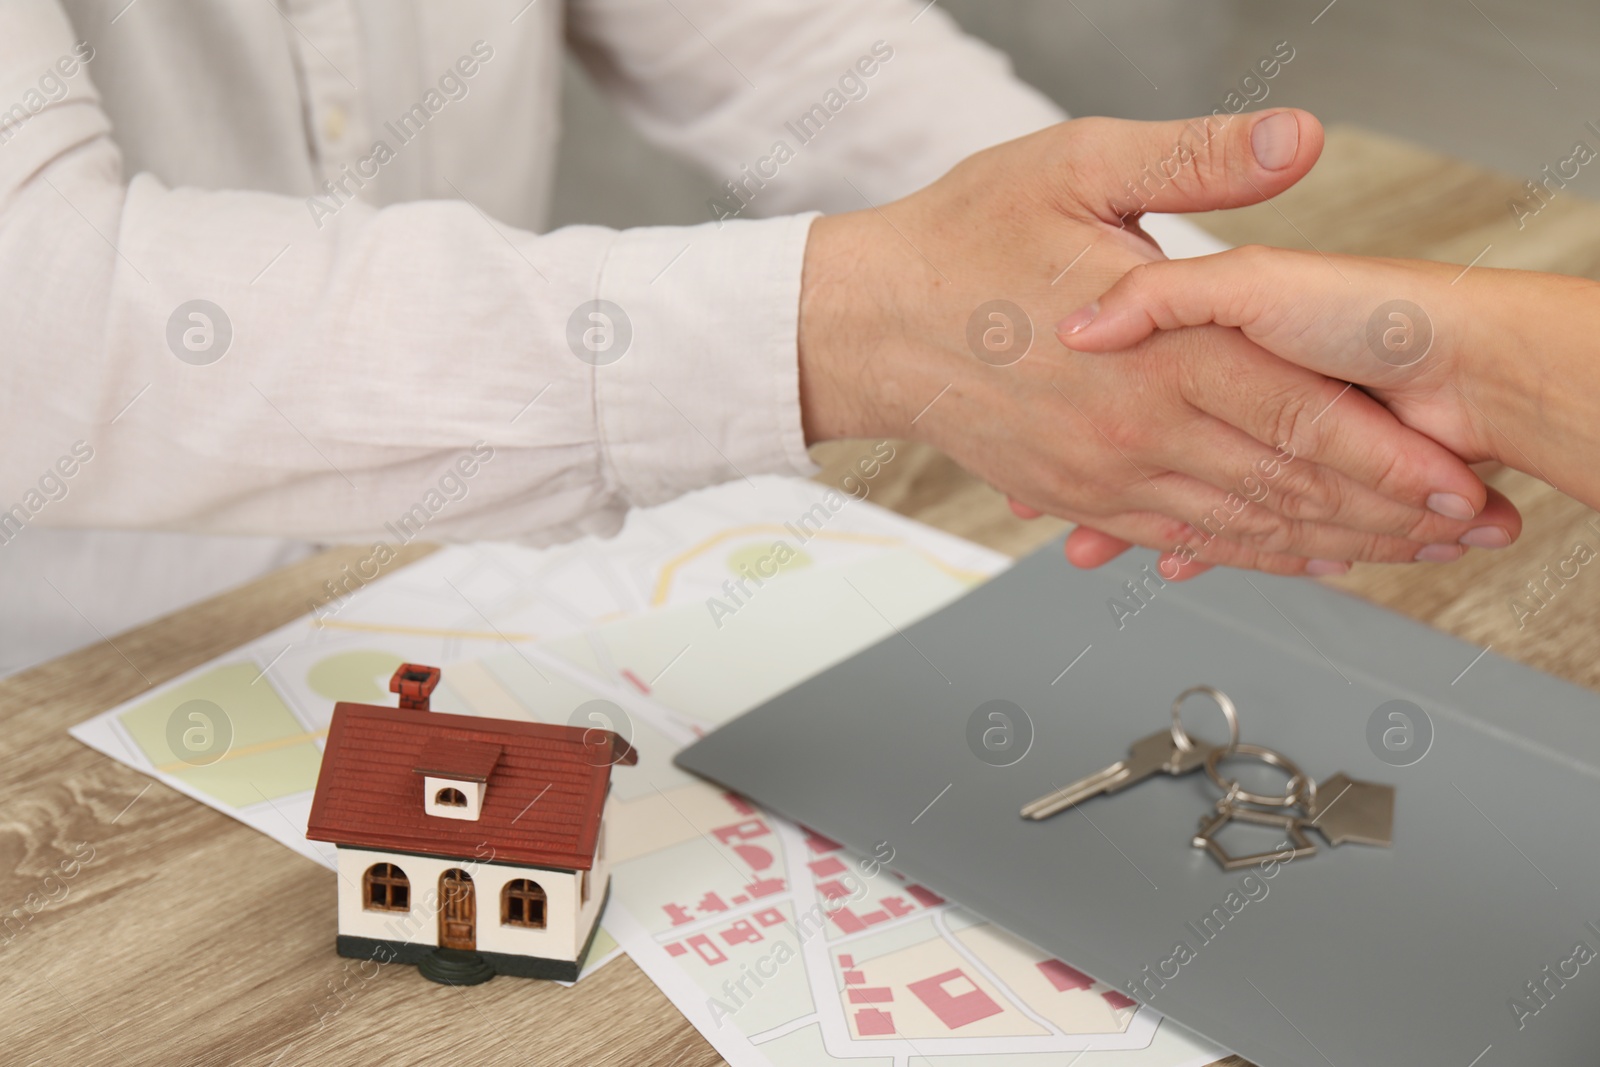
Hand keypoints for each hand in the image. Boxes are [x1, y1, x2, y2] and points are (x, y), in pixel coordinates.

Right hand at [797, 109, 1516, 576]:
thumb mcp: (1077, 167)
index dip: (1386, 455)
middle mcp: (1132, 428)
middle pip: (1283, 486)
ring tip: (1406, 555)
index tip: (1453, 480)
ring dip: (1331, 544)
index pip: (1296, 415)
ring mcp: (1102, 473)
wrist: (867, 323)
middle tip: (1459, 531)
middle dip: (1384, 513)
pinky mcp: (1078, 494)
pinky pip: (1181, 538)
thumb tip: (1297, 140)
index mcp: (1150, 351)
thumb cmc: (962, 240)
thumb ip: (1196, 160)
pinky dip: (1251, 555)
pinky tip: (1299, 560)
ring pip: (1240, 526)